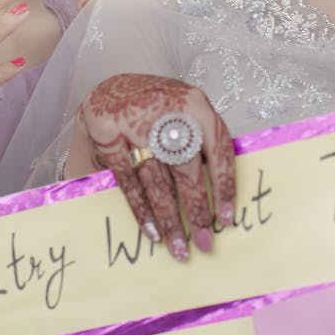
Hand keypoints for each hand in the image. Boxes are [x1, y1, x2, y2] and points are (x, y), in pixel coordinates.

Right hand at [75, 73, 235, 260]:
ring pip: (157, 181)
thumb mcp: (188, 112)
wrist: (111, 88)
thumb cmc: (159, 109)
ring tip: (179, 247)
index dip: (224, 186)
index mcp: (196, 105)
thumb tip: (222, 194)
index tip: (226, 219)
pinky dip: (141, 210)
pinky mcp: (109, 134)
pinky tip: (153, 231)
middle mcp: (169, 111)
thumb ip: (204, 142)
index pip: (217, 150)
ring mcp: (136, 122)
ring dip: (169, 219)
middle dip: (196, 211)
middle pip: (187, 170)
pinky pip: (129, 181)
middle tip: (205, 243)